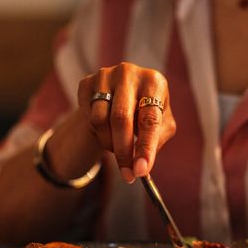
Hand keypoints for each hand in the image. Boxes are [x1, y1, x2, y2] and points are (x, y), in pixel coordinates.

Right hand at [77, 62, 175, 182]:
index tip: (141, 171)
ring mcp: (105, 75)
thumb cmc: (146, 112)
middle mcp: (129, 73)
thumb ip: (155, 142)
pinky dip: (97, 132)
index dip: (145, 147)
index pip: (149, 119)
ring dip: (109, 143)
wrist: (120, 95)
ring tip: (118, 147)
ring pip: (100, 120)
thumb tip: (141, 167)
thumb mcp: (161, 124)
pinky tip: (106, 131)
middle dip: (123, 152)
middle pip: (121, 119)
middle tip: (127, 175)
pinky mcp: (86, 82)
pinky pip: (87, 115)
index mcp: (154, 82)